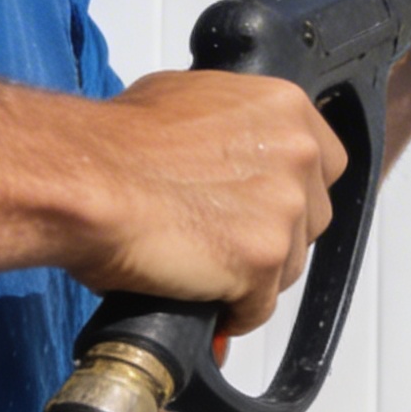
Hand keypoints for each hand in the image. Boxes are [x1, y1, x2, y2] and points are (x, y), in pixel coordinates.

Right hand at [70, 70, 346, 333]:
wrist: (87, 180)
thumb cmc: (118, 143)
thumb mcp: (185, 98)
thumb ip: (230, 125)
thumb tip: (227, 152)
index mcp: (284, 108)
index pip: (324, 162)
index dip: (293, 190)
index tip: (265, 205)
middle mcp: (297, 155)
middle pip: (312, 216)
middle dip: (275, 234)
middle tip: (227, 238)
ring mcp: (285, 210)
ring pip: (291, 264)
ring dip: (254, 276)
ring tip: (207, 272)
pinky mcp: (263, 260)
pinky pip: (260, 306)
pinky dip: (235, 313)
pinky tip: (207, 304)